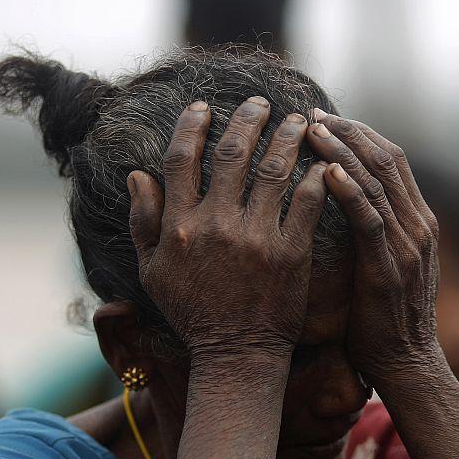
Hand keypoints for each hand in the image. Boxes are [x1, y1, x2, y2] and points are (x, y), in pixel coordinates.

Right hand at [127, 98, 326, 359]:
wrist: (235, 354)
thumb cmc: (193, 314)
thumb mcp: (152, 273)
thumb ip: (142, 222)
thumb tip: (137, 174)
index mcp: (179, 225)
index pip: (181, 159)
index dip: (192, 126)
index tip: (204, 107)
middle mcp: (216, 224)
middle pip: (233, 154)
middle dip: (248, 119)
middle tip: (261, 103)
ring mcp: (256, 238)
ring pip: (273, 170)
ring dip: (287, 137)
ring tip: (299, 120)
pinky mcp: (290, 254)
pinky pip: (306, 204)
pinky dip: (316, 178)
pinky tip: (322, 162)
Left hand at [306, 112, 440, 387]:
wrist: (405, 362)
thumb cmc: (382, 318)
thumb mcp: (383, 266)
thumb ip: (373, 233)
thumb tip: (340, 206)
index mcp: (416, 221)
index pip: (390, 161)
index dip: (358, 135)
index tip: (324, 120)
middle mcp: (417, 225)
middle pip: (385, 160)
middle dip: (348, 132)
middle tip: (311, 115)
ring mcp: (407, 244)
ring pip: (376, 182)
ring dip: (342, 152)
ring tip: (310, 130)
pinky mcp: (389, 267)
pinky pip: (370, 220)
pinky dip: (350, 192)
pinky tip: (326, 172)